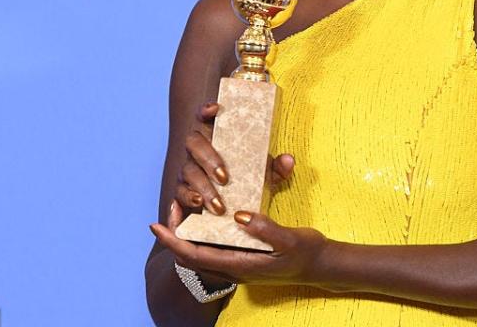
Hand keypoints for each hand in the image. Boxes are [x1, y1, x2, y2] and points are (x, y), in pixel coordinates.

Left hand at [151, 200, 328, 287]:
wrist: (320, 266)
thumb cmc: (306, 252)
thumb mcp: (290, 239)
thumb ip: (265, 229)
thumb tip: (240, 216)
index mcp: (240, 265)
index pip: (195, 256)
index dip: (173, 241)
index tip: (156, 225)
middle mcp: (233, 269)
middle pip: (190, 257)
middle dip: (174, 235)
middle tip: (172, 207)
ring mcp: (237, 266)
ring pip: (200, 255)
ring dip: (186, 236)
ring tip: (183, 209)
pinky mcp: (243, 259)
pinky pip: (212, 251)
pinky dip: (201, 236)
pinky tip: (205, 217)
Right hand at [176, 101, 295, 215]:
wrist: (233, 202)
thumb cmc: (246, 177)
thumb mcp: (262, 172)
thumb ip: (275, 167)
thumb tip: (288, 160)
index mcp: (214, 134)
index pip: (205, 116)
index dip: (206, 110)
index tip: (216, 107)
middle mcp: (197, 147)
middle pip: (193, 143)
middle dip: (208, 159)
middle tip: (225, 178)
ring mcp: (188, 167)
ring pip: (188, 170)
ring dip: (202, 186)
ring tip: (218, 205)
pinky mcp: (182, 188)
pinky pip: (178, 191)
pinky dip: (186, 197)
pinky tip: (197, 203)